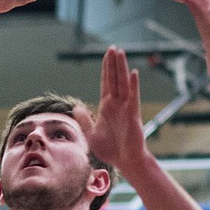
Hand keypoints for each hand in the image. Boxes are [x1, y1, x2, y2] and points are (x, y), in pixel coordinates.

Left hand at [72, 46, 144, 170]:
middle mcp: (117, 104)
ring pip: (123, 83)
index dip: (106, 69)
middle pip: (114, 79)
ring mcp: (126, 108)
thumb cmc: (110, 149)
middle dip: (113, 63)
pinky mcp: (133, 114)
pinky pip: (133, 97)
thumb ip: (84, 120)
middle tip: (113, 48)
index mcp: (107, 107)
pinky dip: (133, 85)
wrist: (124, 161)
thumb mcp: (90, 134)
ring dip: (121, 68)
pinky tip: (133, 73)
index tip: (106, 55)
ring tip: (120, 52)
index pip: (106, 83)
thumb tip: (76, 107)